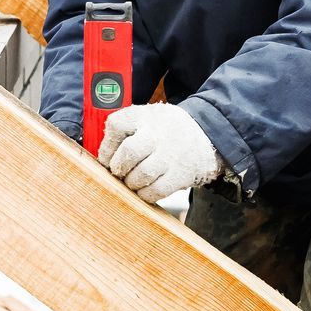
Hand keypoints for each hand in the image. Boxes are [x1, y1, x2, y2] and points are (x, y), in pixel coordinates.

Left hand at [98, 103, 220, 202]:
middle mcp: (158, 133)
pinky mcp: (181, 174)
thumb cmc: (167, 130)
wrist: (207, 135)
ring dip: (131, 183)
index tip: (107, 158)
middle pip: (129, 152)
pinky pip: (155, 191)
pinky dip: (145, 194)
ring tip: (133, 180)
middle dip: (118, 167)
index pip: (116, 125)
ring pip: (141, 175)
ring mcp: (170, 155)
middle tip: (120, 172)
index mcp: (145, 115)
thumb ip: (126, 130)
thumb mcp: (148, 116)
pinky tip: (145, 189)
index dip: (106, 146)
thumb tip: (102, 158)